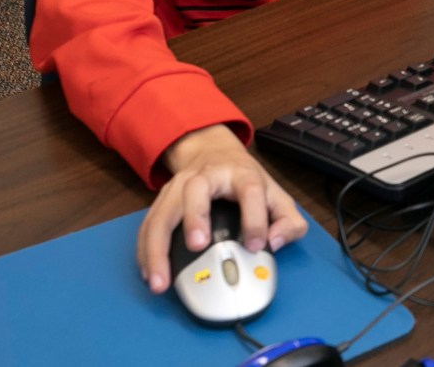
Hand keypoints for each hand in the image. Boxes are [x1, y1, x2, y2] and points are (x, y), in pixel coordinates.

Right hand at [137, 125, 306, 294]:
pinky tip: (149, 275)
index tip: (256, 246)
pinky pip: (147, 225)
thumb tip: (274, 243)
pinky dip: (144, 251)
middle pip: (195, 190)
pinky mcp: (161, 199)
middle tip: (197, 247)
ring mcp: (179, 186)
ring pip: (162, 211)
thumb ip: (288, 221)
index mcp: (241, 174)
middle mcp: (206, 176)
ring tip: (160, 281)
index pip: (250, 190)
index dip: (254, 218)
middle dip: (195, 218)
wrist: (214, 152)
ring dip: (156, 248)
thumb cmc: (245, 181)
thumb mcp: (276, 196)